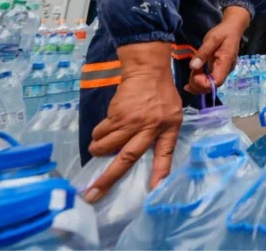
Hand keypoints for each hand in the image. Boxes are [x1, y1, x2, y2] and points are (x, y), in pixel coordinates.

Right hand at [86, 42, 181, 201]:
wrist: (147, 71)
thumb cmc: (163, 96)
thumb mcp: (174, 115)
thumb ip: (163, 134)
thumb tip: (147, 157)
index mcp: (169, 128)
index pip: (166, 153)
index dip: (160, 172)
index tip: (154, 188)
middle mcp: (149, 127)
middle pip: (127, 158)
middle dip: (108, 178)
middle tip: (92, 193)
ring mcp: (131, 121)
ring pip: (106, 146)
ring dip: (98, 152)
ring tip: (98, 150)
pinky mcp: (115, 114)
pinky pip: (100, 132)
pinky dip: (98, 136)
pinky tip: (101, 133)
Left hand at [187, 6, 249, 94]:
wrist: (232, 28)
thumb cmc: (223, 32)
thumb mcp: (212, 39)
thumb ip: (203, 53)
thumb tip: (193, 67)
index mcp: (225, 63)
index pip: (216, 82)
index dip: (203, 83)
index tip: (193, 74)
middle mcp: (225, 70)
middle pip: (212, 86)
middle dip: (198, 86)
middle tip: (188, 78)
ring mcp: (222, 71)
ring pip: (210, 84)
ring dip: (198, 84)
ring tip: (190, 76)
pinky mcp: (218, 69)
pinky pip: (210, 79)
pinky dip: (200, 80)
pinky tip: (193, 77)